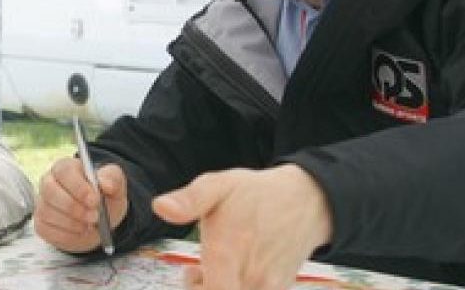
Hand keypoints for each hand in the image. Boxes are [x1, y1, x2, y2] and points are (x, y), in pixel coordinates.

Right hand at [34, 156, 127, 252]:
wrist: (101, 220)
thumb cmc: (105, 197)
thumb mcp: (116, 185)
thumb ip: (113, 179)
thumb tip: (105, 184)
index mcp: (65, 168)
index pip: (64, 171)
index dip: (78, 186)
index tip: (95, 200)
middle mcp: (49, 183)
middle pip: (50, 191)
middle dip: (74, 207)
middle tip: (94, 216)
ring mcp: (42, 204)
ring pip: (48, 213)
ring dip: (72, 223)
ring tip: (90, 226)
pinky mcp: (41, 223)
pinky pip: (48, 230)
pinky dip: (67, 235)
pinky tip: (79, 232)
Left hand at [152, 165, 332, 289]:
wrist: (305, 201)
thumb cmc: (256, 193)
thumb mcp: (218, 185)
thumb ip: (189, 199)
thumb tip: (160, 206)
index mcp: (229, 252)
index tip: (191, 272)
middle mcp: (251, 276)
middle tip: (197, 272)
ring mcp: (269, 286)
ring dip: (220, 288)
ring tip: (215, 271)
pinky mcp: (279, 289)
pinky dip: (239, 289)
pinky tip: (234, 274)